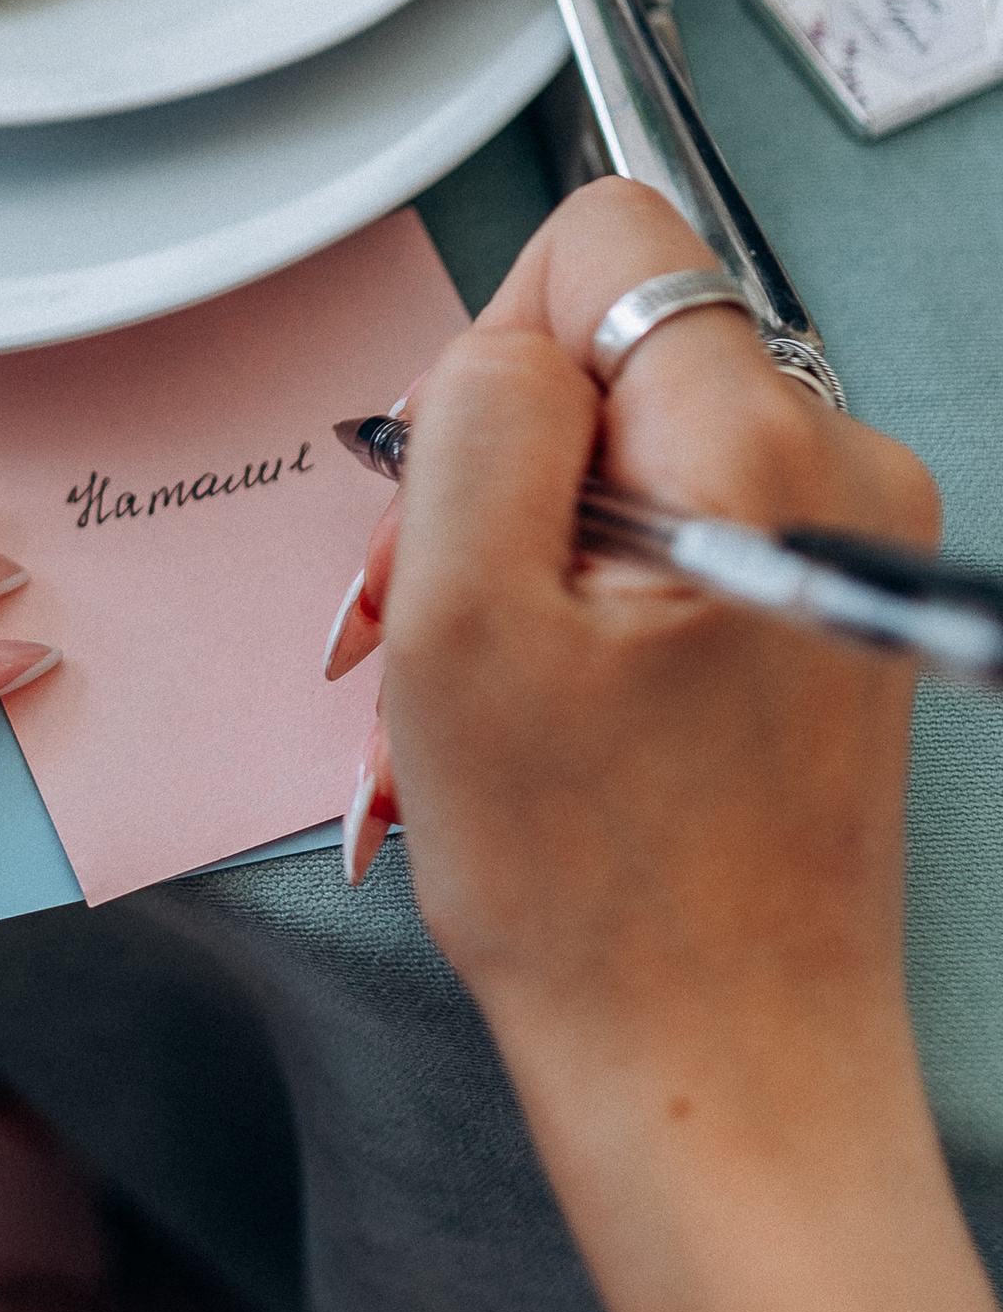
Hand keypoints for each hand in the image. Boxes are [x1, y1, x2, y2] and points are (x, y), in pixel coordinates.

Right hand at [358, 180, 1002, 1311]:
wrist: (718, 1074)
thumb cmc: (598, 894)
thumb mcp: (459, 625)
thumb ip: (476, 418)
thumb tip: (506, 335)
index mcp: (762, 448)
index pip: (612, 238)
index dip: (503, 350)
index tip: (478, 491)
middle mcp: (844, 468)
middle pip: (622, 343)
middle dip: (510, 459)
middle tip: (461, 616)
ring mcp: (852, 539)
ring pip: (641, 438)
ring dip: (541, 540)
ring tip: (508, 687)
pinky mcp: (833, 605)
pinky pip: (684, 519)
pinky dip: (599, 594)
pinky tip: (565, 708)